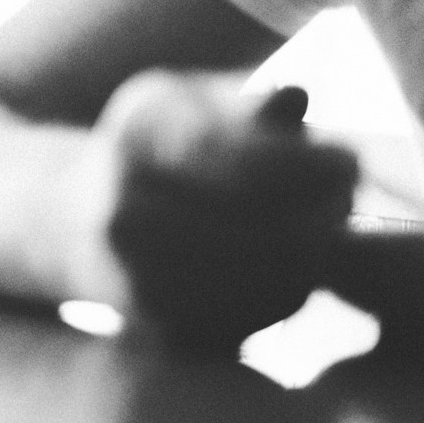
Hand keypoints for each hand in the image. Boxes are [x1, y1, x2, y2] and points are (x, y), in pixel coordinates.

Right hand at [97, 72, 356, 354]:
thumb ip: (245, 101)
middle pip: (259, 225)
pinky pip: (251, 316)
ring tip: (325, 226)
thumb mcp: (188, 103)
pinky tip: (293, 262)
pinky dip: (287, 290)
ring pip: (263, 278)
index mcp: (137, 137)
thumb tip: (297, 97)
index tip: (350, 159)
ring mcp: (135, 275)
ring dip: (312, 253)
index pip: (240, 159)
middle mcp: (124, 209)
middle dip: (321, 211)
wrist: (73, 218)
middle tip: (347, 197)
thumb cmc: (157, 145)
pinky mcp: (158, 325)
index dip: (310, 165)